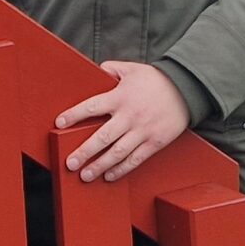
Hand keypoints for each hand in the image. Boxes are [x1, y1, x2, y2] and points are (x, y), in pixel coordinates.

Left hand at [54, 61, 191, 182]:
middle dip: (84, 152)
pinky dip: (121, 170)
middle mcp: (130, 116)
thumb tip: (95, 71)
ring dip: (100, 166)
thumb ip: (111, 70)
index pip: (92, 107)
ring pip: (117, 153)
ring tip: (85, 175)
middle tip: (69, 164)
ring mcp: (143, 131)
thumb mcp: (132, 69)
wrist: (186, 89)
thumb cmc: (156, 79)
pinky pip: (135, 159)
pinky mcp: (155, 142)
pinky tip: (109, 176)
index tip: (59, 123)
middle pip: (103, 137)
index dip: (74, 115)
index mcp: (120, 97)